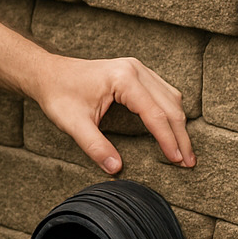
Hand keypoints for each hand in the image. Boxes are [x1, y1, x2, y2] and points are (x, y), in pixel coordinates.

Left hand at [33, 55, 194, 173]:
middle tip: (189, 162)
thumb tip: (116, 169)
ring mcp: (138, 69)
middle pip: (169, 105)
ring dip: (179, 124)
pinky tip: (172, 130)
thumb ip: (95, 146)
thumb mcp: (73, 124)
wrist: (48, 74)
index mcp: (123, 79)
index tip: (178, 161)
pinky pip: (163, 93)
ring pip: (171, 97)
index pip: (155, 113)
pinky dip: (170, 113)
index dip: (168, 139)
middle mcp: (135, 69)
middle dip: (180, 135)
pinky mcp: (136, 73)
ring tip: (183, 151)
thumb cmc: (59, 96)